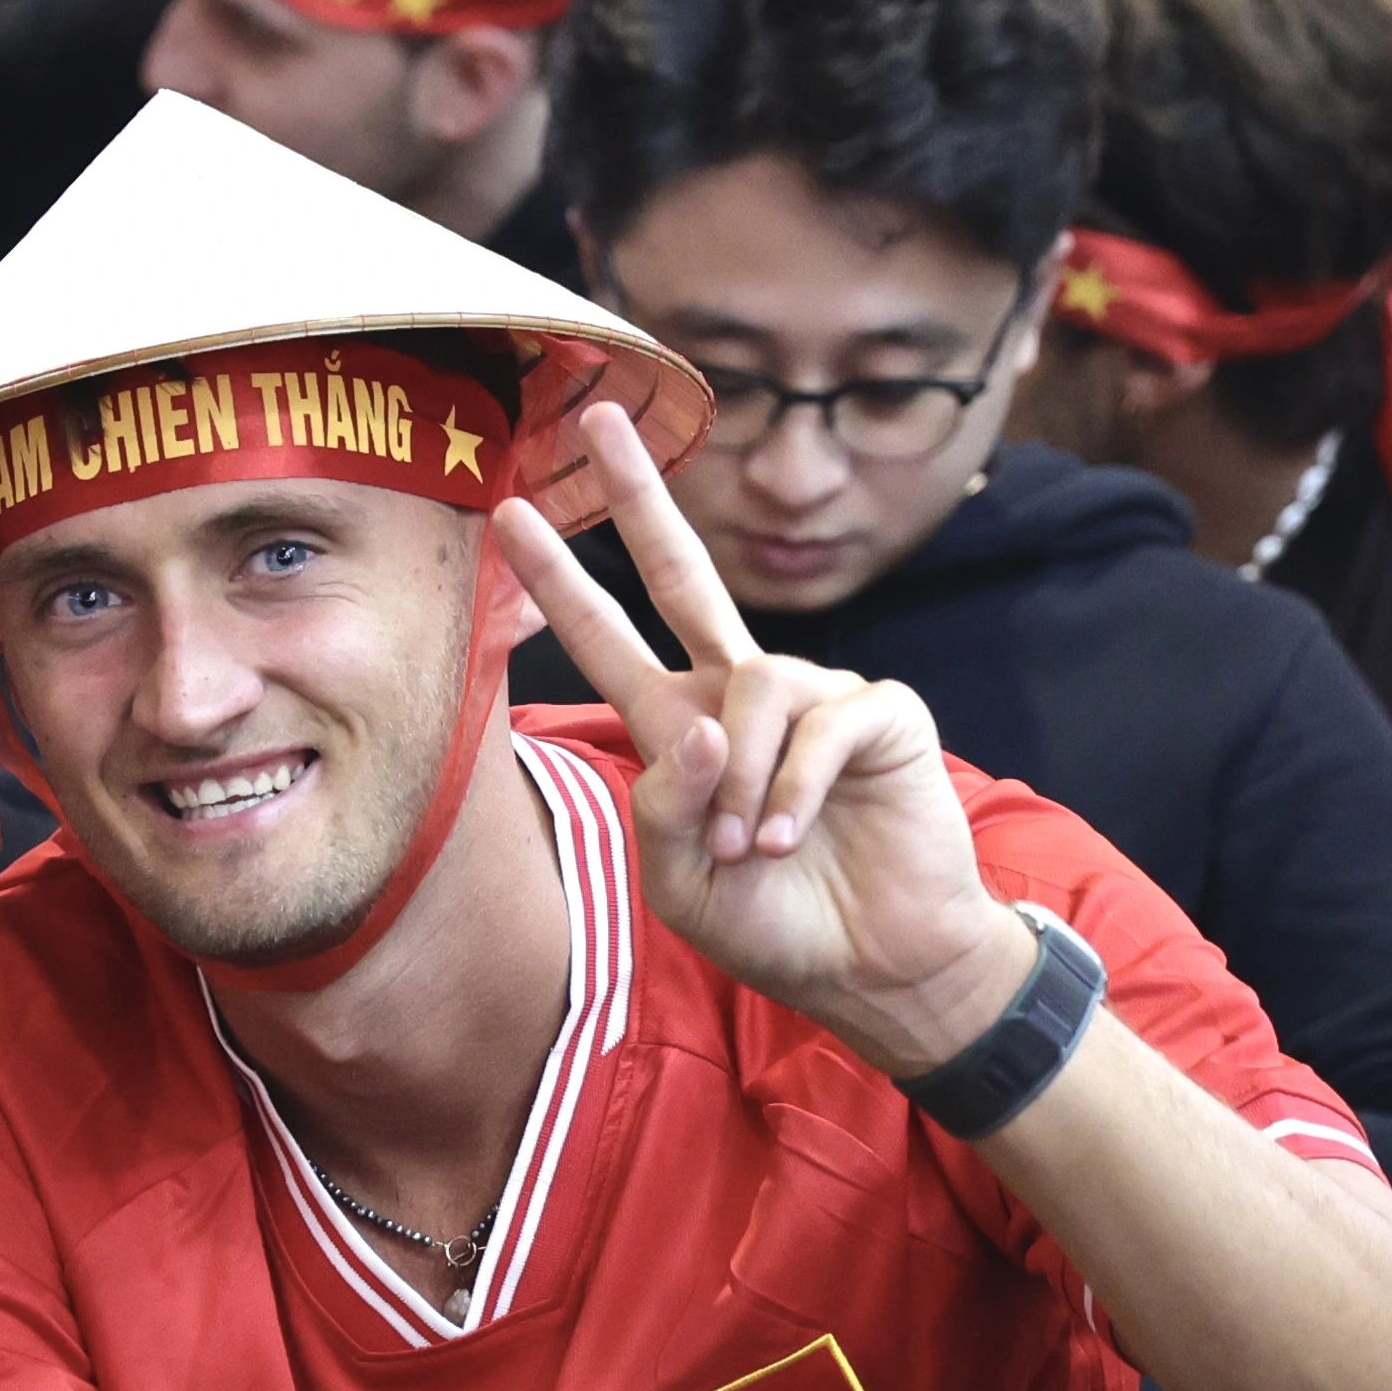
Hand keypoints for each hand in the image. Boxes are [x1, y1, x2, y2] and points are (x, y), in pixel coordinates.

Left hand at [494, 397, 1037, 1073]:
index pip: (610, 639)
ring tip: (755, 849)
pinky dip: (796, 786)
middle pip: (686, 574)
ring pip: (755, 686)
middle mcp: (742, 694)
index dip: (562, 582)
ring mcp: (815, 695)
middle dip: (640, 499)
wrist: (876, 968)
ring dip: (743, 780)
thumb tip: (700, 727)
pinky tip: (794, 837)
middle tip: (601, 422)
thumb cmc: (777, 925)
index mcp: (682, 728)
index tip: (512, 515)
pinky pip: (823, 721)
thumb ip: (666, 811)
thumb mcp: (684, 886)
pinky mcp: (879, 712)